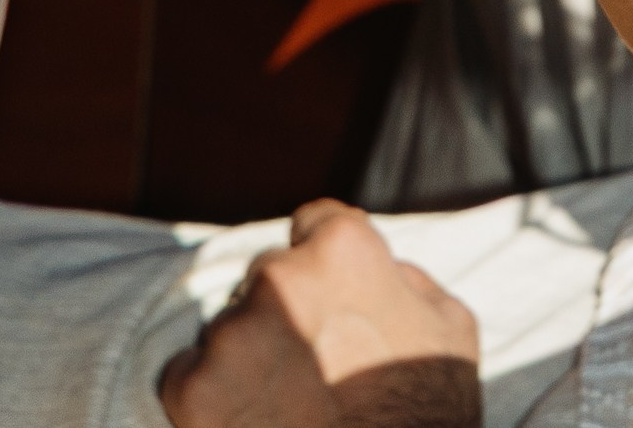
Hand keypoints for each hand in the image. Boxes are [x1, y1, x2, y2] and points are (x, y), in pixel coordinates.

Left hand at [161, 205, 481, 427]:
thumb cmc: (426, 416)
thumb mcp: (450, 326)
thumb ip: (406, 281)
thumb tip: (384, 270)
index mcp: (343, 246)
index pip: (311, 225)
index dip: (319, 266)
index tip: (324, 304)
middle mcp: (279, 275)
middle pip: (264, 280)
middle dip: (281, 315)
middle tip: (306, 371)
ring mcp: (233, 332)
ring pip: (226, 330)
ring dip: (244, 359)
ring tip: (278, 407)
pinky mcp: (195, 390)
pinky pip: (182, 378)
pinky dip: (204, 400)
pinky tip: (245, 425)